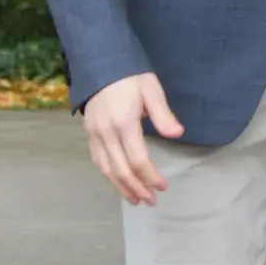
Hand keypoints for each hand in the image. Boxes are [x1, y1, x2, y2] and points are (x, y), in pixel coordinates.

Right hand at [83, 72, 183, 205]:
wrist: (101, 64)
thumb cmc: (130, 76)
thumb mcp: (151, 89)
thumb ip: (162, 114)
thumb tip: (177, 134)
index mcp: (124, 122)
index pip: (138, 159)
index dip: (151, 176)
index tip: (163, 186)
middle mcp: (106, 133)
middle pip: (121, 170)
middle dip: (137, 188)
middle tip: (151, 201)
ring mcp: (94, 135)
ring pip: (106, 170)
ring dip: (121, 188)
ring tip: (135, 200)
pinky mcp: (88, 134)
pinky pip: (98, 161)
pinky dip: (108, 176)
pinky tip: (118, 183)